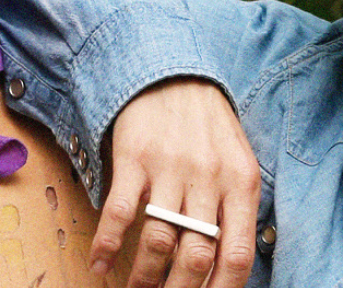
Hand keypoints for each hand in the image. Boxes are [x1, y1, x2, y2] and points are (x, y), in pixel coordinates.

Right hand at [89, 78, 259, 287]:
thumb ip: (236, 210)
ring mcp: (171, 168)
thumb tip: (227, 265)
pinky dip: (108, 245)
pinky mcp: (135, 158)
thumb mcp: (237, 164)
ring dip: (145, 277)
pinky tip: (100, 264)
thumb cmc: (208, 127)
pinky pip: (121, 213)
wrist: (173, 75)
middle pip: (197, 256)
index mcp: (241, 184)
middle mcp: (209, 178)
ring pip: (160, 241)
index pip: (237, 255)